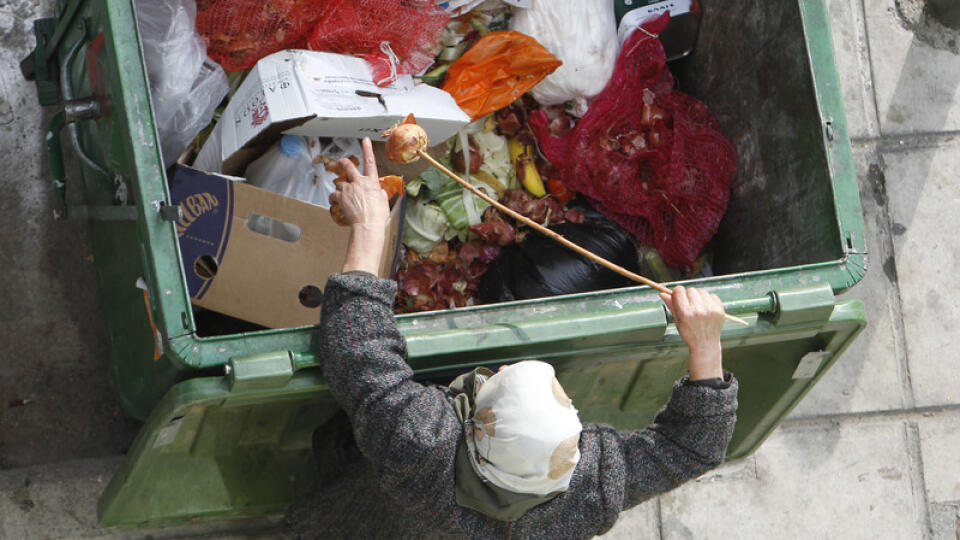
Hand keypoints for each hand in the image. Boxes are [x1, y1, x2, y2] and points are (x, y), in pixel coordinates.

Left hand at [335, 138, 388, 274]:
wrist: (368, 223)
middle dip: (344, 163)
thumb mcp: (384, 202)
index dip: (367, 149)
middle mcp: (359, 182)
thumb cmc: (377, 216)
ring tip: (343, 196)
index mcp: (372, 182)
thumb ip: (380, 194)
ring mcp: (349, 189)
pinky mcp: (341, 197)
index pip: (370, 161)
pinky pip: (333, 194)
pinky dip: (334, 198)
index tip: (365, 141)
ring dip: (340, 188)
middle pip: (348, 166)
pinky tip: (336, 202)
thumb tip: (379, 194)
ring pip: (340, 183)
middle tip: (342, 162)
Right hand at [659, 286, 724, 380]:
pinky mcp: (720, 309)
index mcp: (686, 314)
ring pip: (701, 291)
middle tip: (689, 306)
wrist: (706, 344)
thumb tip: (662, 293)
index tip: (678, 298)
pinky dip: (708, 300)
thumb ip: (671, 305)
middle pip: (690, 290)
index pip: (679, 291)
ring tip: (698, 309)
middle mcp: (699, 310)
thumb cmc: (689, 333)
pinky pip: (712, 295)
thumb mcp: (677, 321)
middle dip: (688, 296)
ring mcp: (711, 310)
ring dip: (698, 297)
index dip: (677, 293)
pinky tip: (706, 309)